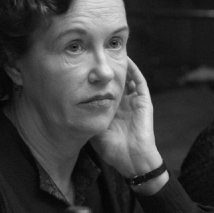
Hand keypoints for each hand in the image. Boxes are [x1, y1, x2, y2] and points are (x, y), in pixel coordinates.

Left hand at [90, 57, 163, 187]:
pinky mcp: (144, 102)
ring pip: (127, 78)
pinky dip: (134, 70)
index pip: (102, 90)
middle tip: (98, 54)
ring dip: (121, 66)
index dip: (95, 80)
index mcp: (111, 110)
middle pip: (114, 80)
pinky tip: (126, 60)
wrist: (132, 159)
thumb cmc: (112, 150)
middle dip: (107, 69)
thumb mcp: (93, 130)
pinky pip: (140, 81)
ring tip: (112, 52)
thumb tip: (68, 108)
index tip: (83, 68)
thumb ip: (85, 118)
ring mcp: (134, 102)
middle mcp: (122, 104)